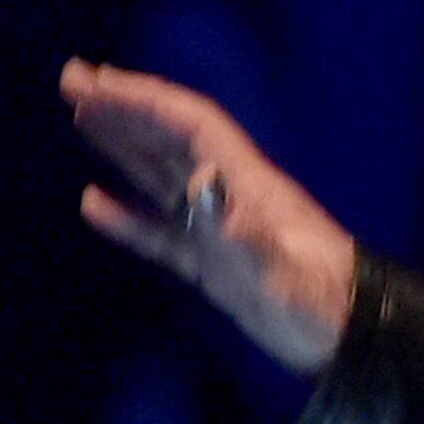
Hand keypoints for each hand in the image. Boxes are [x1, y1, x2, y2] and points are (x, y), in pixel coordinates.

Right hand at [62, 59, 358, 374]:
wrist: (350, 343)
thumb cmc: (323, 307)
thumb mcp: (282, 272)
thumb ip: (241, 230)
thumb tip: (199, 181)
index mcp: (248, 185)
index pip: (189, 126)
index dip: (144, 99)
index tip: (98, 81)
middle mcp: (233, 197)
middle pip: (171, 139)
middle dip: (124, 108)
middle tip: (73, 80)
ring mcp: (222, 231)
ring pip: (162, 177)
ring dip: (122, 146)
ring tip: (81, 118)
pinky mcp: (216, 267)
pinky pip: (162, 234)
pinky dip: (128, 217)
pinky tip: (94, 203)